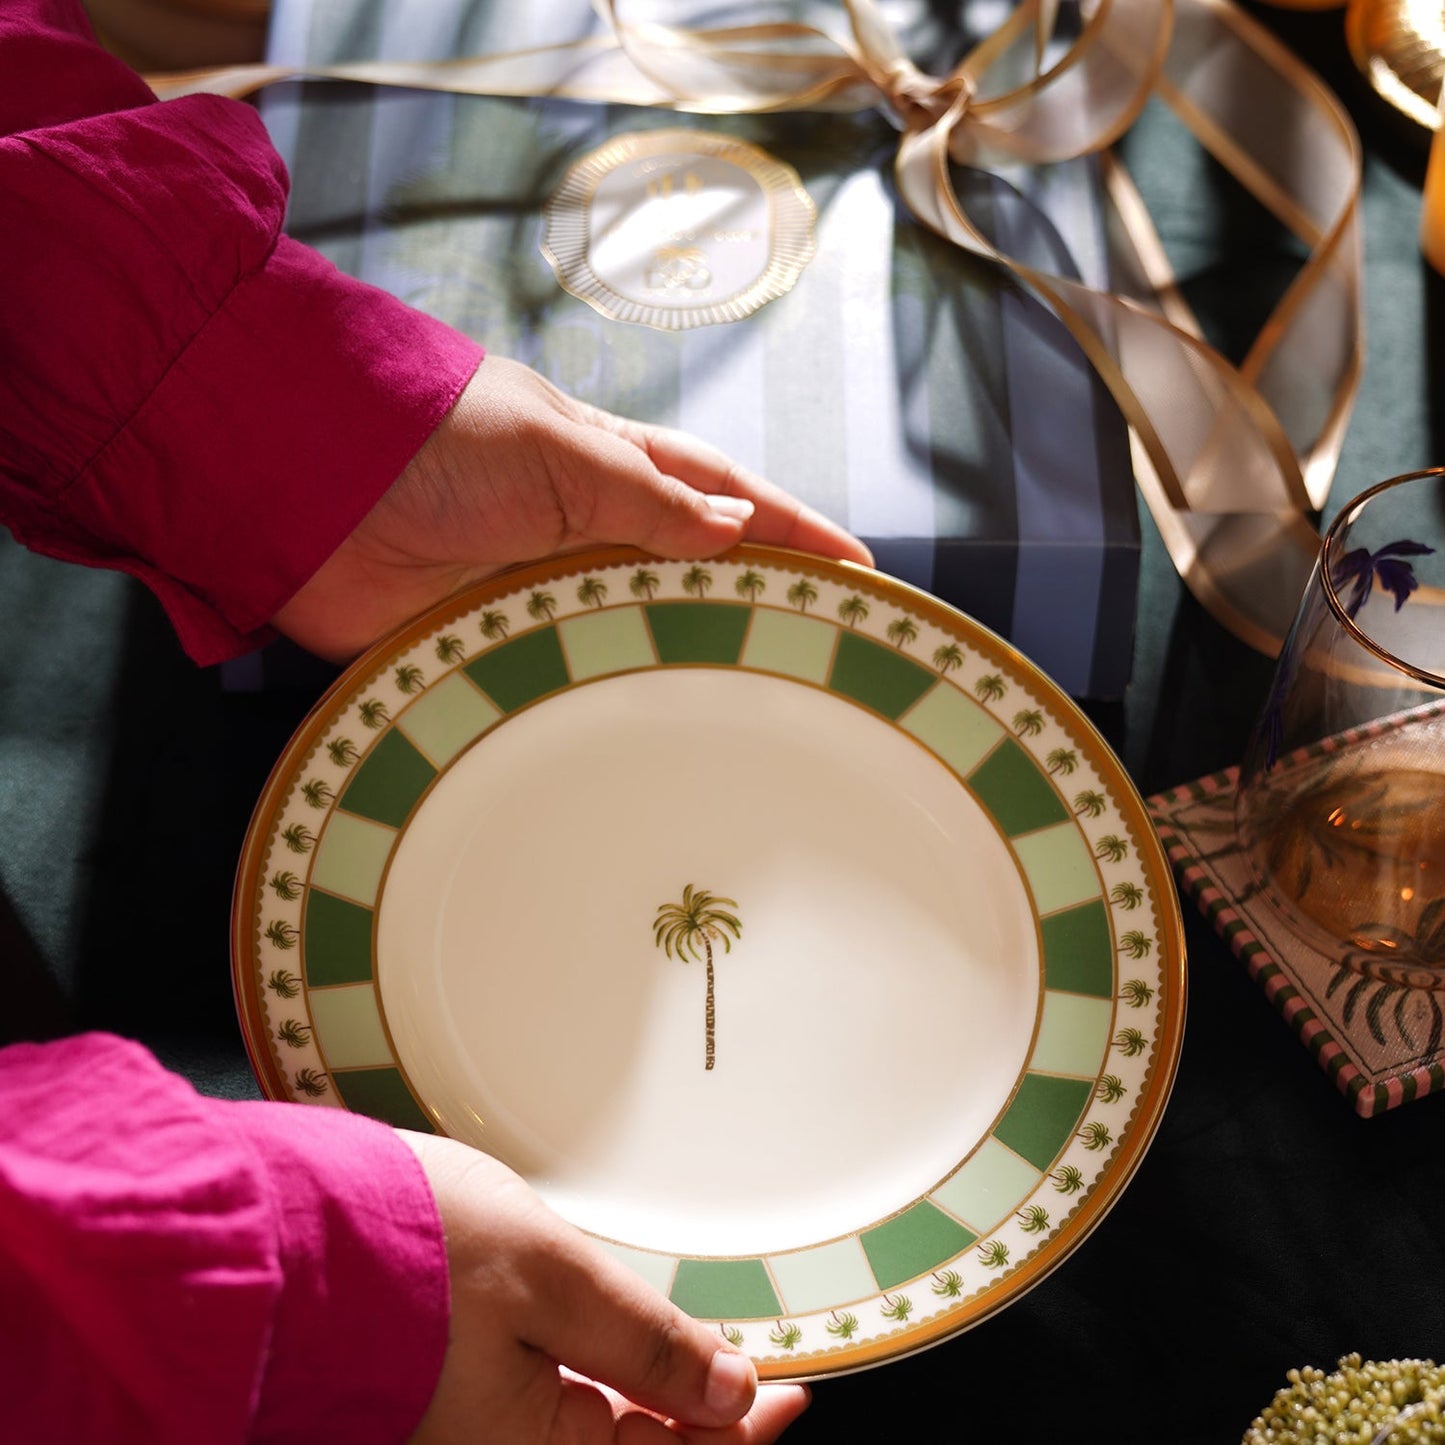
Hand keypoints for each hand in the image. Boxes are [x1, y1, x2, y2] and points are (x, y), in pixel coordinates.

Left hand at [274, 355, 872, 660]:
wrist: (304, 484)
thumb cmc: (434, 436)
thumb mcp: (556, 449)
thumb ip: (644, 496)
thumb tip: (735, 532)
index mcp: (614, 470)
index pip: (729, 502)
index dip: (796, 534)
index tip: (863, 573)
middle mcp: (592, 534)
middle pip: (696, 579)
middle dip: (760, 612)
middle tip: (826, 663)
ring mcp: (548, 595)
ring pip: (641, 637)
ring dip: (690, 669)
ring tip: (760, 719)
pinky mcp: (499, 646)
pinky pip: (571, 681)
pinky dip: (610, 707)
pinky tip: (651, 741)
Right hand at [399, 1132, 810, 1443]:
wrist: (276, 1234)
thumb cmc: (402, 1251)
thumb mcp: (550, 1280)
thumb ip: (642, 1341)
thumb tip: (730, 1388)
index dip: (742, 1427)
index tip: (793, 1392)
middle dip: (700, 1422)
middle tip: (758, 1384)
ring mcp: (466, 1430)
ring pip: (588, 1431)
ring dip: (649, 1403)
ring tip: (694, 1366)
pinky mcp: (440, 1395)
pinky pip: (542, 1409)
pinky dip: (595, 1386)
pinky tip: (612, 1352)